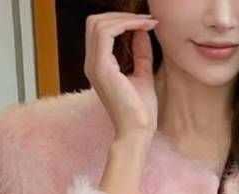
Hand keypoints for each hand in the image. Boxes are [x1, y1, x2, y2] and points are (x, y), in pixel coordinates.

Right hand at [84, 12, 158, 139]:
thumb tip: (142, 32)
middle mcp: (92, 64)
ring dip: (125, 18)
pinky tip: (142, 28)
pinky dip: (125, 24)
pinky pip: (107, 33)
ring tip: (146, 22)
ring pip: (98, 23)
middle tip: (146, 20)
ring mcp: (94, 66)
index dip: (121, 20)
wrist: (137, 133)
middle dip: (121, 15)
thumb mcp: (143, 75)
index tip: (146, 23)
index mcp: (99, 66)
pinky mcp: (101, 68)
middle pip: (95, 22)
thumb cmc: (140, 112)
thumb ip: (140, 54)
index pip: (101, 30)